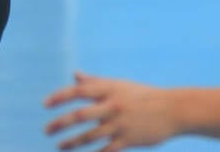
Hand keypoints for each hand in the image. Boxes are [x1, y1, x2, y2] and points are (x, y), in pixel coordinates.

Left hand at [44, 72, 176, 150]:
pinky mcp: (130, 139)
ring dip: (72, 143)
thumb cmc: (142, 95)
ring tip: (59, 147)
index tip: (44, 104)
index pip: (77, 91)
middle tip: (46, 131)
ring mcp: (121, 124)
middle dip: (60, 124)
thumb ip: (94, 82)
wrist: (175, 110)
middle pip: (80, 115)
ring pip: (90, 136)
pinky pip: (107, 150)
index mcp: (108, 89)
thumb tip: (74, 75)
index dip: (59, 97)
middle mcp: (112, 106)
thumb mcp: (119, 85)